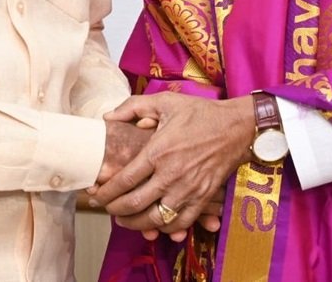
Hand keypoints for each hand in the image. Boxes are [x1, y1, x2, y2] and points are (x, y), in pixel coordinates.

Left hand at [92, 92, 254, 234]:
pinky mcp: (202, 198)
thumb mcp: (165, 102)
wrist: (236, 127)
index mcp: (158, 152)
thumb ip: (133, 107)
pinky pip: (179, 223)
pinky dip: (164, 228)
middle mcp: (171, 175)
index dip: (105, 191)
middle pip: (134, 204)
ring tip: (123, 219)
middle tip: (105, 207)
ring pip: (154, 219)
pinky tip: (153, 223)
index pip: (124, 180)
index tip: (95, 193)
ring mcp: (188, 190)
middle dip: (114, 210)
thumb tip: (107, 118)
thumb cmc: (200, 113)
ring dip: (134, 223)